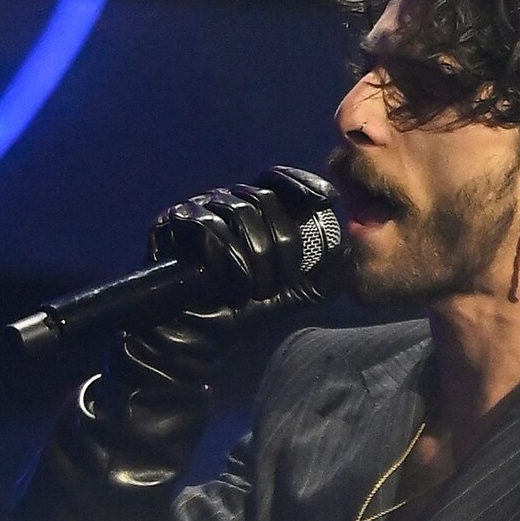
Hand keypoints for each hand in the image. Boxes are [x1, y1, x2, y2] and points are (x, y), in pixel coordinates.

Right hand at [84, 167, 338, 449]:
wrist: (195, 342)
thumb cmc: (243, 315)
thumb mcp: (295, 293)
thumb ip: (323, 271)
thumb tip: (347, 245)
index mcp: (254, 210)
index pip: (277, 178)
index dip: (302, 184)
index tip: (326, 200)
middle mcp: (225, 203)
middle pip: (262, 198)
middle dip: (280, 243)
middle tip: (279, 283)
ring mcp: (197, 210)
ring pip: (236, 210)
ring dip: (254, 255)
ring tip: (256, 290)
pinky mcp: (172, 224)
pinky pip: (205, 225)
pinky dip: (225, 254)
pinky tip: (234, 283)